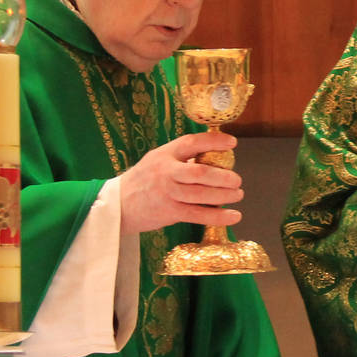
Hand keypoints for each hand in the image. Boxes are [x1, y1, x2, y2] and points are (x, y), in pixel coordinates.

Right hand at [120, 131, 243, 233]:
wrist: (118, 206)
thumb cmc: (144, 180)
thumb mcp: (157, 160)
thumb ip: (181, 157)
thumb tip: (215, 156)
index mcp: (164, 154)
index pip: (191, 143)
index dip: (213, 141)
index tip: (232, 142)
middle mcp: (166, 172)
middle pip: (200, 172)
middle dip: (223, 176)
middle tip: (237, 180)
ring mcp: (167, 193)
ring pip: (200, 194)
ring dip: (224, 195)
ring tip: (238, 195)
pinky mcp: (169, 212)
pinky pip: (198, 214)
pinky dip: (218, 215)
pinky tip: (233, 215)